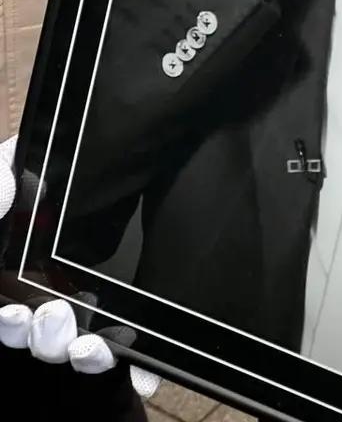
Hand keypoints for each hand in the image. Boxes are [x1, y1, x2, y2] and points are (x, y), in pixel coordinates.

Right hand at [0, 138, 158, 397]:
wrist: (92, 153)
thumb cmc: (39, 170)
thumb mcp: (12, 167)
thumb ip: (2, 181)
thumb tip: (3, 194)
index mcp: (16, 275)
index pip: (11, 316)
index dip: (12, 326)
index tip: (14, 313)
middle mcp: (46, 298)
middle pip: (43, 337)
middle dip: (46, 338)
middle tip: (53, 317)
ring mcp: (86, 305)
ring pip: (81, 346)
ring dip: (84, 353)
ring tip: (89, 342)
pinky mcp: (123, 305)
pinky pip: (128, 343)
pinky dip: (133, 362)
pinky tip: (143, 372)